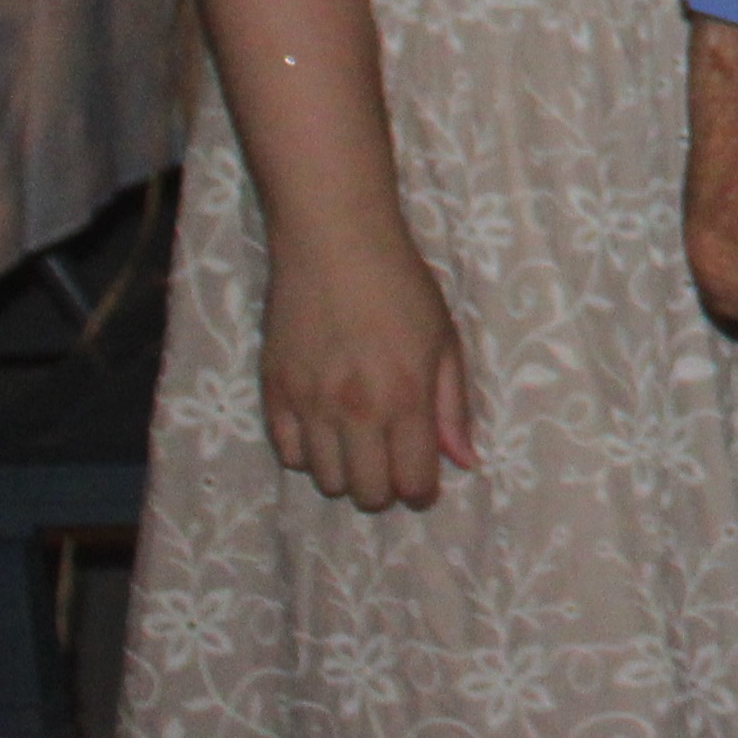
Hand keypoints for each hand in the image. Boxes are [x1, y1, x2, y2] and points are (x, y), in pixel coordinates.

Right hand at [264, 213, 477, 511]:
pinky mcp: (273, 393)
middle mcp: (356, 411)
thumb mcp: (444, 340)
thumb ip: (452, 407)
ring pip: (325, 481)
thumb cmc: (400, 286)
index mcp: (406, 398)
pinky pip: (287, 454)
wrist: (334, 243)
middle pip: (367, 494)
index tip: (423, 480)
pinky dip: (308, 452)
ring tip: (357, 439)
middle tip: (391, 459)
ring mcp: (309, 405)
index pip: (412, 483)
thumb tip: (463, 462)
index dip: (421, 491)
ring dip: (346, 471)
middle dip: (386, 487)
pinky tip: (323, 426)